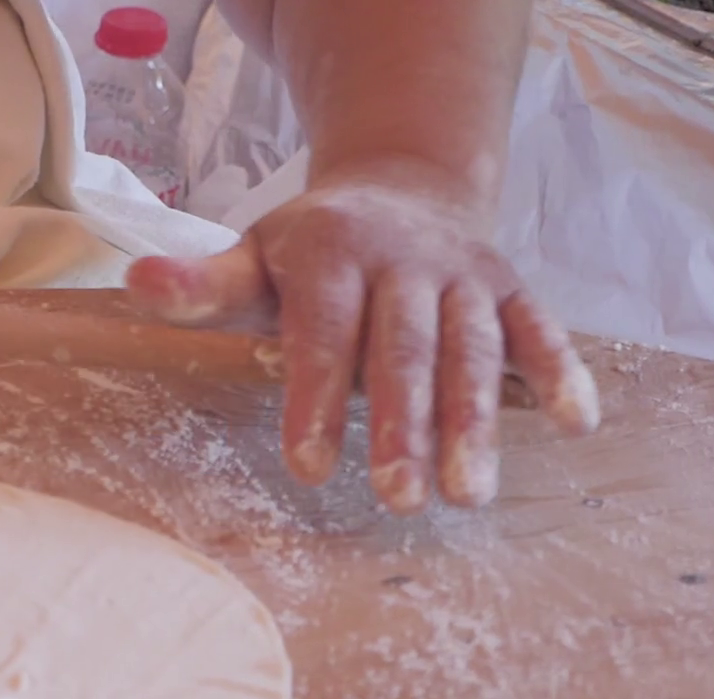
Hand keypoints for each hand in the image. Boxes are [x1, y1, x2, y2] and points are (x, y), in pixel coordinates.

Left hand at [125, 155, 599, 513]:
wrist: (403, 184)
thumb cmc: (311, 250)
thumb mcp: (253, 258)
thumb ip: (201, 285)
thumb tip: (136, 284)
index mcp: (332, 253)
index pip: (323, 331)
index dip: (316, 396)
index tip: (307, 465)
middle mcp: (405, 260)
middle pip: (404, 349)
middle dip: (402, 425)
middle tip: (399, 499)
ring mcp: (464, 274)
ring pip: (471, 349)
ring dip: (475, 420)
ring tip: (469, 494)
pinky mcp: (511, 288)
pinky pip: (540, 329)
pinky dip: (560, 371)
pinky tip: (577, 424)